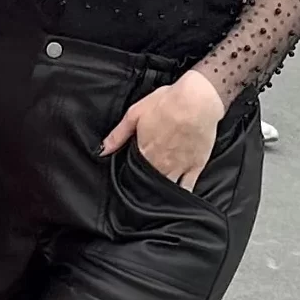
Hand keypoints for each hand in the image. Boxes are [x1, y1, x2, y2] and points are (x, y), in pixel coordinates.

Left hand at [101, 70, 224, 192]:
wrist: (197, 101)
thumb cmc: (166, 102)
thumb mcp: (134, 114)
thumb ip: (118, 135)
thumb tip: (102, 151)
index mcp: (144, 152)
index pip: (132, 173)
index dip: (130, 177)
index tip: (128, 179)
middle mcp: (160, 164)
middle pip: (148, 182)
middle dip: (144, 186)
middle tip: (141, 188)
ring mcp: (179, 167)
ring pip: (166, 187)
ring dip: (159, 192)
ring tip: (156, 196)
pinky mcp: (196, 166)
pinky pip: (187, 188)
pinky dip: (181, 194)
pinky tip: (177, 198)